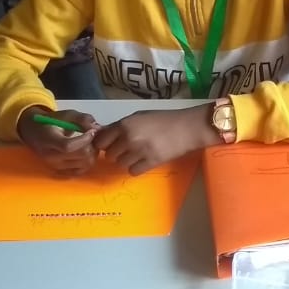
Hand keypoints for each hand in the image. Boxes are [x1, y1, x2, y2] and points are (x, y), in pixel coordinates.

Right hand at [17, 107, 100, 176]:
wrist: (35, 133)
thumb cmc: (51, 122)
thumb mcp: (65, 114)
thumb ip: (82, 119)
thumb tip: (96, 128)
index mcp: (48, 139)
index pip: (68, 146)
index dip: (85, 139)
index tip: (92, 131)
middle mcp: (50, 156)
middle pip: (80, 156)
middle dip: (92, 145)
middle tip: (92, 138)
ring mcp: (55, 166)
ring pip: (84, 165)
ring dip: (92, 154)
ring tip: (89, 145)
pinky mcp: (60, 172)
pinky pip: (80, 171)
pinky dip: (86, 163)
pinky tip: (84, 153)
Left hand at [93, 108, 215, 174]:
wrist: (187, 128)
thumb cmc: (163, 119)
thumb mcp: (139, 116)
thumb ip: (121, 125)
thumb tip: (103, 134)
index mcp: (125, 124)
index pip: (100, 141)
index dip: (104, 144)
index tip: (111, 144)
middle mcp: (129, 138)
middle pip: (109, 155)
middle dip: (117, 153)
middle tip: (129, 149)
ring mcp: (139, 152)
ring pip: (120, 164)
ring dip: (127, 161)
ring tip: (139, 154)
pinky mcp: (150, 163)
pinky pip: (132, 171)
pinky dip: (136, 168)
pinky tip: (144, 161)